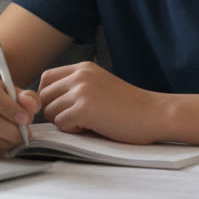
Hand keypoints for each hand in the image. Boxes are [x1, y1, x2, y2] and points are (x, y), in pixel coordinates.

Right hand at [0, 74, 41, 157]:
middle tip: (25, 135)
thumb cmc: (6, 104)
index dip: (10, 108)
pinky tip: (2, 144)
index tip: (25, 119)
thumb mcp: (19, 97)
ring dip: (7, 143)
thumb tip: (31, 106)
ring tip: (13, 139)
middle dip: (12, 131)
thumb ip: (29, 99)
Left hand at [37, 62, 167, 144]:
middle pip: (44, 96)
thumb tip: (46, 102)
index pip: (46, 79)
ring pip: (50, 111)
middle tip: (76, 120)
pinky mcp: (84, 109)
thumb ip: (76, 87)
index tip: (63, 109)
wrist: (155, 114)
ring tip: (87, 123)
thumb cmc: (128, 107)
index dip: (49, 97)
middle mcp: (79, 75)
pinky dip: (73, 130)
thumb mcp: (99, 85)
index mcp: (82, 67)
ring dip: (64, 122)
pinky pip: (61, 124)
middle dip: (54, 112)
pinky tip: (92, 127)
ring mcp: (81, 91)